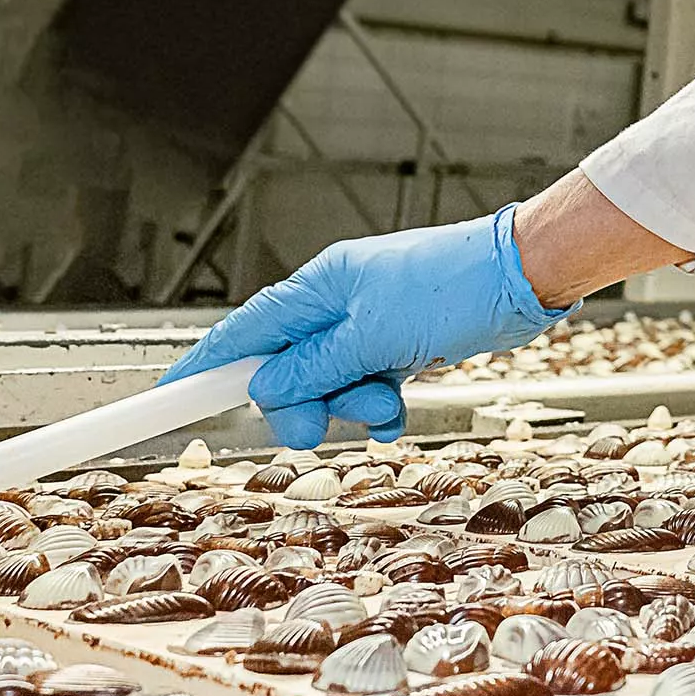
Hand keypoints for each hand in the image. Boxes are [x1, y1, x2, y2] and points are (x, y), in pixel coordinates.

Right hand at [160, 206, 569, 447]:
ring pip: (329, 384)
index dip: (205, 365)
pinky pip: (368, 386)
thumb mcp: (375, 336)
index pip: (244, 330)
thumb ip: (315, 366)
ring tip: (387, 397)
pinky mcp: (401, 343)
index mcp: (322, 286)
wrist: (527, 275)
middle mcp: (340, 303)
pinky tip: (399, 405)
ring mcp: (371, 324)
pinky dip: (379, 404)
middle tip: (324, 420)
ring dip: (351, 403)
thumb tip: (266, 386)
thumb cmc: (458, 286)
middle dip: (304, 402)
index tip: (168, 395)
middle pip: (286, 369)